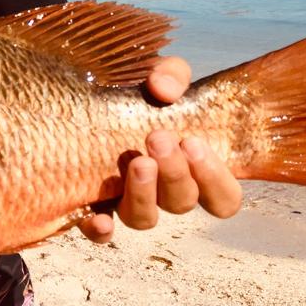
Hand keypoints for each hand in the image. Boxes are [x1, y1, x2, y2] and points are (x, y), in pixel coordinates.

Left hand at [77, 56, 242, 242]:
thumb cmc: (136, 89)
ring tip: (137, 162)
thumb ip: (170, 75)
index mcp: (189, 168)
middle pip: (181, 203)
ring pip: (144, 219)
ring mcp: (126, 200)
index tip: (194, 142)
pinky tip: (100, 218)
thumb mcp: (158, 75)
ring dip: (144, 194)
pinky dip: (100, 229)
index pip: (223, 198)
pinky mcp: (91, 204)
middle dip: (175, 172)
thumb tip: (164, 90)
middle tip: (158, 138)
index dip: (215, 179)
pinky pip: (98, 230)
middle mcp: (161, 191)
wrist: (83, 93)